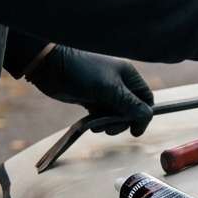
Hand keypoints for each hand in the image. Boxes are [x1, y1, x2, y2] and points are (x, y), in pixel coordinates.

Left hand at [26, 46, 154, 135]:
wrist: (51, 67)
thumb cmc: (82, 73)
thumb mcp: (109, 89)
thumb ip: (130, 104)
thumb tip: (146, 117)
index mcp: (128, 75)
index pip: (145, 99)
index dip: (143, 115)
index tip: (134, 131)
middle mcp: (119, 83)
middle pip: (131, 109)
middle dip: (122, 122)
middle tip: (109, 129)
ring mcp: (105, 91)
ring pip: (116, 114)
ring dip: (109, 123)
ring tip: (98, 127)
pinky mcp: (92, 98)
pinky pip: (102, 114)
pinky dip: (100, 121)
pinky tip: (92, 125)